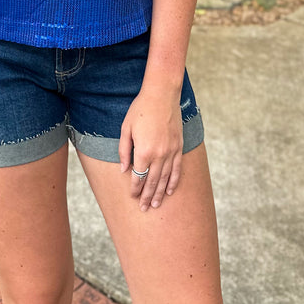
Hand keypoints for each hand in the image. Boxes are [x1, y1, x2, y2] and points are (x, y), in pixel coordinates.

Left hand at [119, 86, 183, 210]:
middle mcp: (159, 155)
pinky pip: (176, 169)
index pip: (139, 177)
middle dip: (146, 196)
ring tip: (155, 205)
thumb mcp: (126, 128)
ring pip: (165, 178)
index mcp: (143, 151)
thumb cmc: (141, 109)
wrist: (162, 95)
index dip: (135, 188)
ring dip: (159, 193)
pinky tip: (169, 191)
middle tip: (144, 209)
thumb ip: (124, 151)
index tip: (132, 197)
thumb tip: (124, 170)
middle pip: (152, 181)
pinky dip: (173, 182)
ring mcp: (171, 152)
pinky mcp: (179, 147)